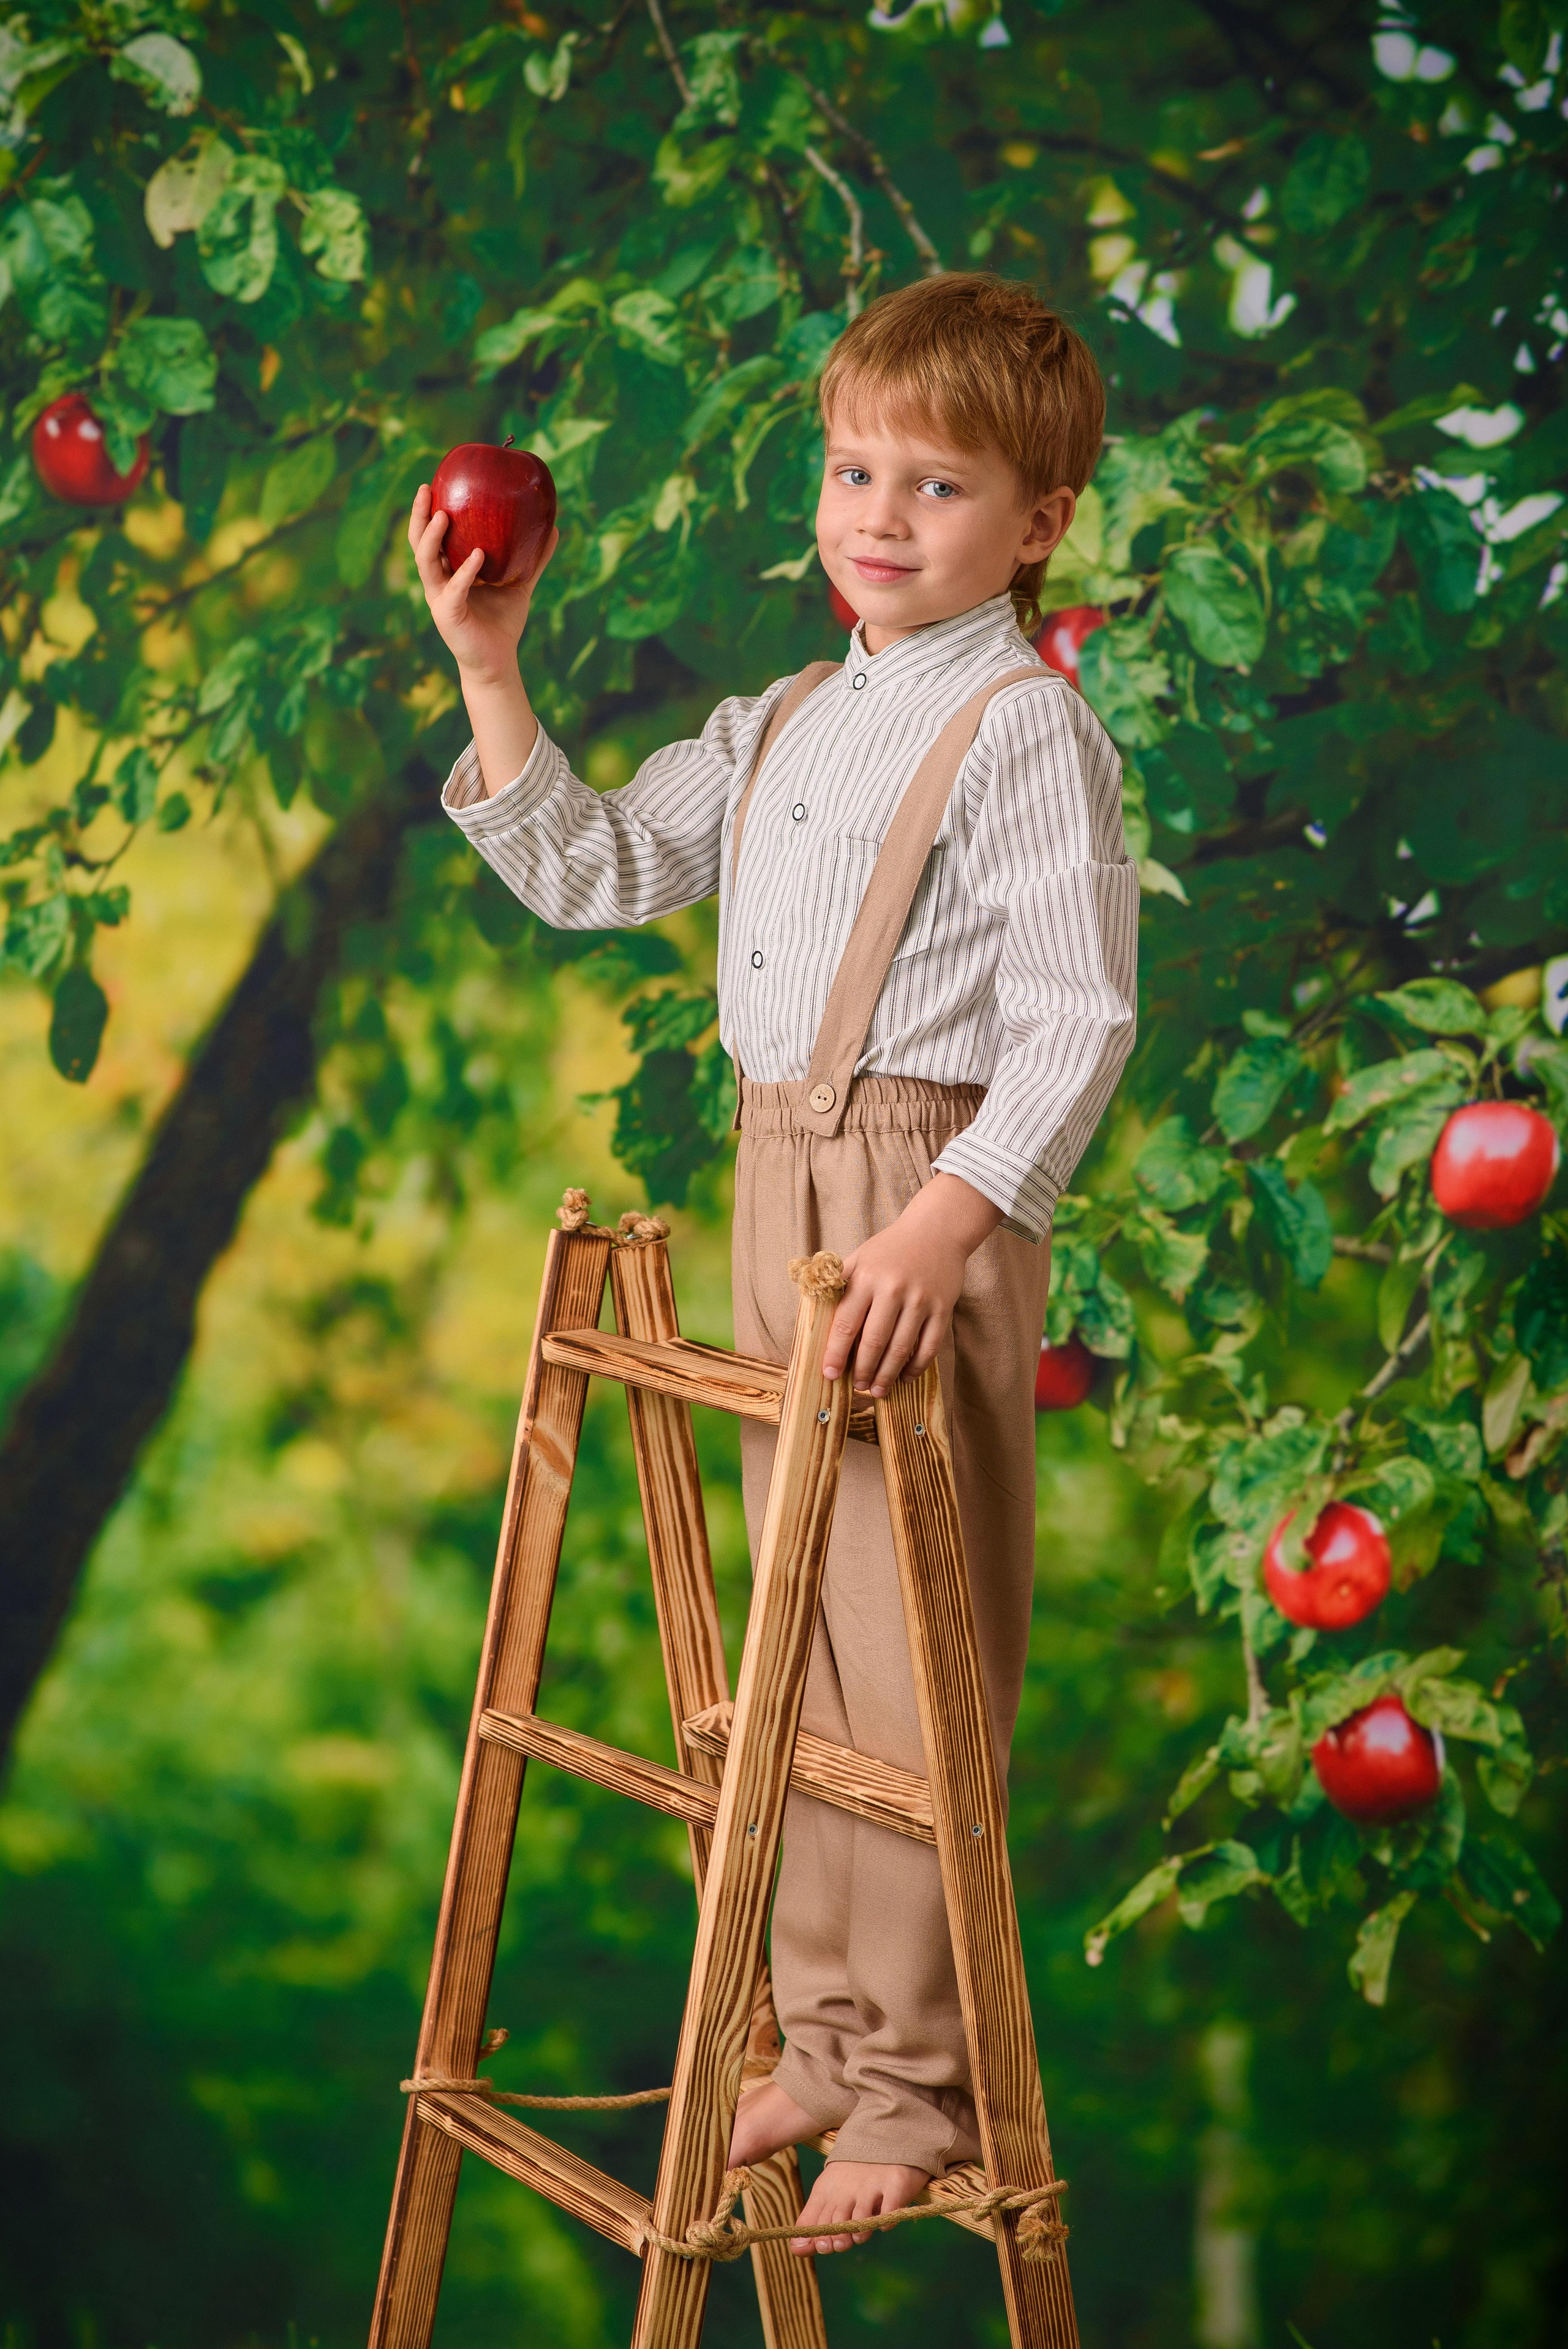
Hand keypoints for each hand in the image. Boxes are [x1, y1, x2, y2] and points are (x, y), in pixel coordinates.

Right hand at [407, 484, 557, 684]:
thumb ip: (534, 558)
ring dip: (432, 538)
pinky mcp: (448, 615)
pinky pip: (454, 588)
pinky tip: (478, 555)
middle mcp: (438, 582)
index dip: (427, 511)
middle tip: (426, 489)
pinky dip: (465, 571)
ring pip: (425, 563)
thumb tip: (554, 528)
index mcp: (448, 571)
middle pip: (418, 543)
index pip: (431, 536)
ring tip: (444, 515)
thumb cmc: (503, 623)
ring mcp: (439, 598)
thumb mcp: (520, 583)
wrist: (498, 661)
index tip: (434, 484)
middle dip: (419, 516)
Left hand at [820, 1174, 1001, 1397]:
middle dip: (862, 1370)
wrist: (936, 1230)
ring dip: (887, 1375)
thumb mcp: (859, 1259)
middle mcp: (893, 1289)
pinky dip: (916, 1367)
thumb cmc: (890, 1249)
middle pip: (873, 1342)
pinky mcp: (942, 1308)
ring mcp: (920, 1300)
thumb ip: (839, 1287)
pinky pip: (929, 1346)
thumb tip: (815, 1320)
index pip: (845, 1323)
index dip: (836, 1353)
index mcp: (866, 1277)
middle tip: (857, 1387)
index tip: (829, 1374)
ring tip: (877, 1390)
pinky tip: (905, 1377)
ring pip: (901, 1349)